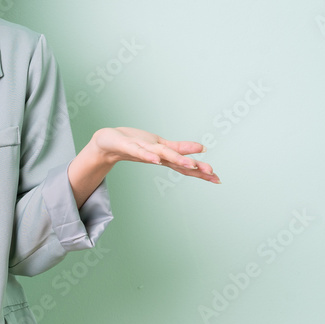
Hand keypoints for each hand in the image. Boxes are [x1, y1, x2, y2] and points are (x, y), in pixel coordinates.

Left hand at [92, 127, 219, 183]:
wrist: (107, 144)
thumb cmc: (134, 143)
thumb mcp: (161, 144)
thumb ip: (180, 148)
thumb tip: (201, 148)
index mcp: (164, 156)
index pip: (186, 165)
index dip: (201, 172)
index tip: (218, 179)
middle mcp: (157, 156)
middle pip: (178, 163)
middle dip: (195, 169)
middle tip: (212, 174)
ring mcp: (144, 151)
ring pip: (163, 156)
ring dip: (177, 160)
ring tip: (191, 165)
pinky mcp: (130, 146)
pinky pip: (140, 151)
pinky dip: (148, 155)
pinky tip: (157, 159)